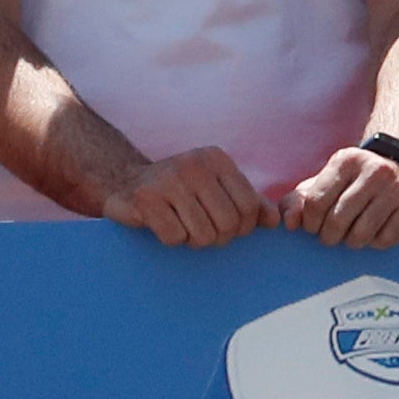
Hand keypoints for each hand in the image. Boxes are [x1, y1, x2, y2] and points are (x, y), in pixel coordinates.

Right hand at [99, 147, 270, 247]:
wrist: (123, 181)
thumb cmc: (181, 191)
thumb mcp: (218, 190)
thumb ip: (250, 203)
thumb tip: (274, 221)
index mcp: (217, 159)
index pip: (250, 210)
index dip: (241, 228)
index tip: (223, 223)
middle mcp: (194, 164)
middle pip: (229, 226)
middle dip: (217, 236)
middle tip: (198, 225)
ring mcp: (168, 178)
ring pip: (204, 235)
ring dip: (192, 239)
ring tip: (179, 222)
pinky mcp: (145, 197)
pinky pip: (175, 237)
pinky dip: (170, 238)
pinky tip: (160, 222)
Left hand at [280, 144, 398, 249]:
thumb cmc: (354, 182)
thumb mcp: (326, 182)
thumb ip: (298, 200)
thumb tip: (289, 224)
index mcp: (346, 160)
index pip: (315, 202)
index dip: (310, 223)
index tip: (313, 227)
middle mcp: (375, 170)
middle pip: (337, 220)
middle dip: (329, 236)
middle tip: (332, 236)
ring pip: (362, 234)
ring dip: (352, 242)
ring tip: (352, 236)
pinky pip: (386, 240)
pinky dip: (376, 243)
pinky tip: (375, 232)